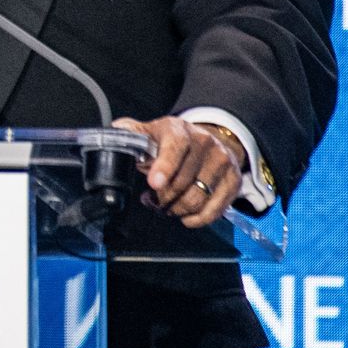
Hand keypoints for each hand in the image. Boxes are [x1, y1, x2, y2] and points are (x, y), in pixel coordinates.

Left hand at [113, 116, 243, 227]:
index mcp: (179, 129)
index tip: (154, 183)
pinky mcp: (233, 181)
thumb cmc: (172, 141)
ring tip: (165, 206)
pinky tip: (184, 215)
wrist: (209, 140)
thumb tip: (114, 132)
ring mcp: (222, 162)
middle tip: (152, 200)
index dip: (165, 166)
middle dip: (162, 198)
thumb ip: (131, 133)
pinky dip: (196, 219)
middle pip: (183, 181)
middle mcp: (205, 143)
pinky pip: (215, 210)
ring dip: (176, 210)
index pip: (175, 146)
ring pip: (197, 198)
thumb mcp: (150, 132)